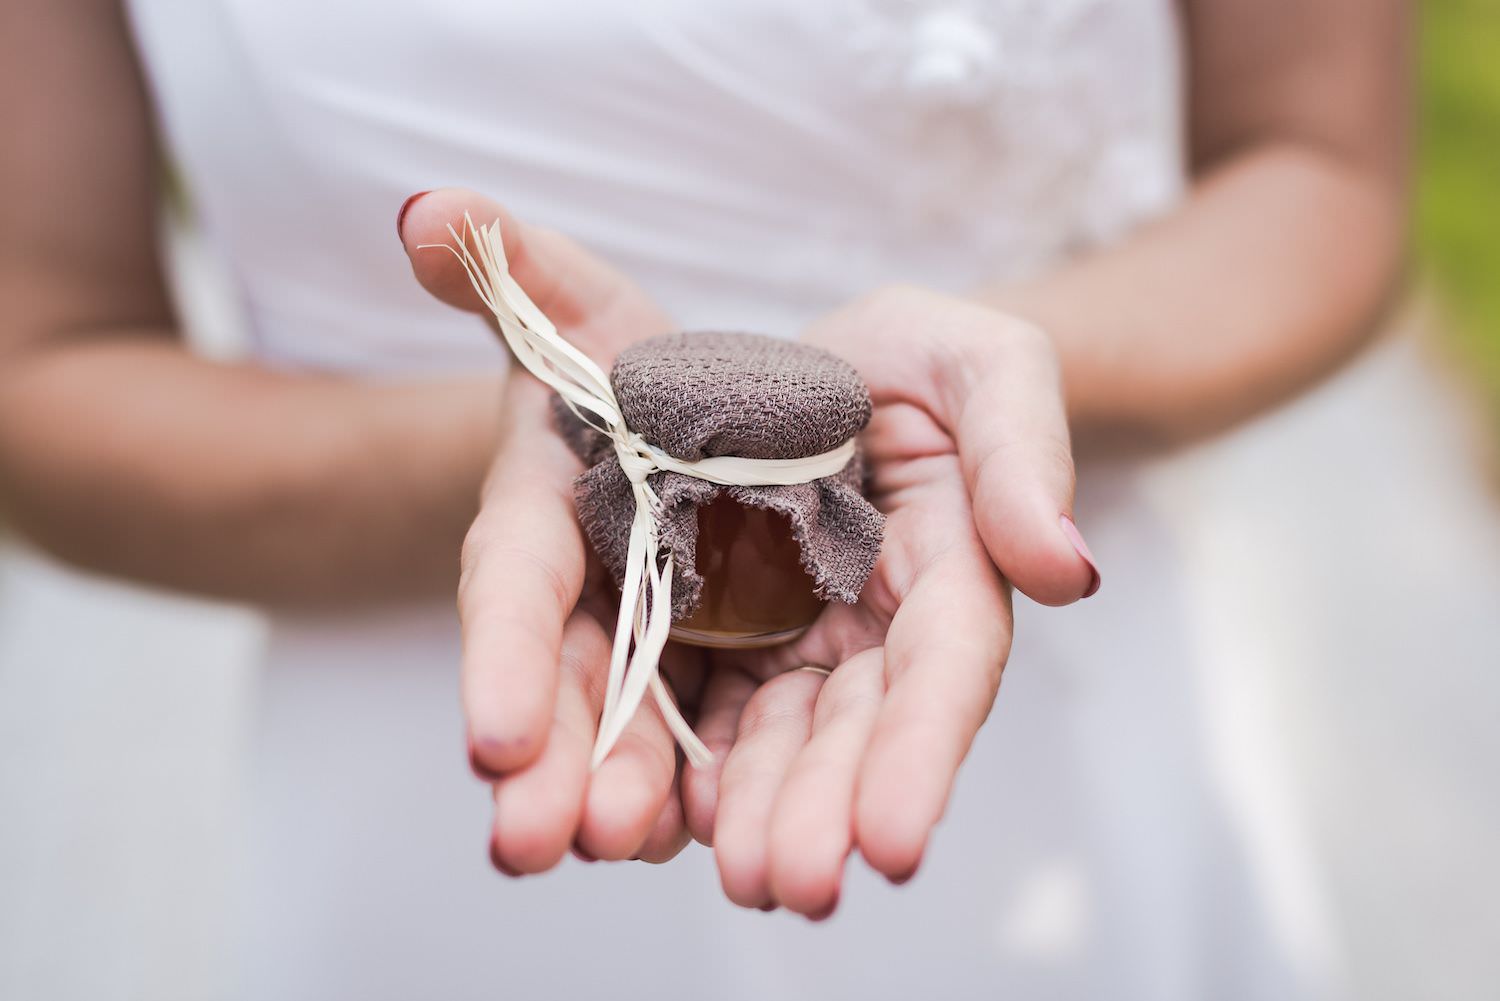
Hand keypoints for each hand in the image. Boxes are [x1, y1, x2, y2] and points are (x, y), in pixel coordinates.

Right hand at [401, 189, 692, 868]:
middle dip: (548, 764)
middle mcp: (582, 594)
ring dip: (623, 798)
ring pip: (629, 733)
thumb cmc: (636, 368)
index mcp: (547, 510)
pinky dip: (696, 794)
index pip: (514, 582)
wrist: (700, 429)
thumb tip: (428, 209)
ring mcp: (644, 646)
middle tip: (534, 845)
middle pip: (561, 683)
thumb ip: (523, 272)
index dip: (499, 654)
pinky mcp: (709, 680)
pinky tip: (706, 839)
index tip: (491, 739)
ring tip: (626, 853)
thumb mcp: (589, 314)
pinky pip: (702, 746)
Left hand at [680, 285, 1100, 918]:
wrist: (826, 358)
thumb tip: (1067, 572)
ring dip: (759, 811)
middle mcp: (879, 627)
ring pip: (780, 737)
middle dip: (826, 809)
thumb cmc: (922, 357)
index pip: (944, 671)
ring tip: (733, 875)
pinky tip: (670, 813)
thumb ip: (1024, 453)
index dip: (919, 755)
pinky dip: (695, 762)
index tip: (892, 842)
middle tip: (789, 884)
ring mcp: (802, 638)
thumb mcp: (982, 364)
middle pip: (856, 730)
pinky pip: (711, 705)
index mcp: (952, 568)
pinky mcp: (731, 634)